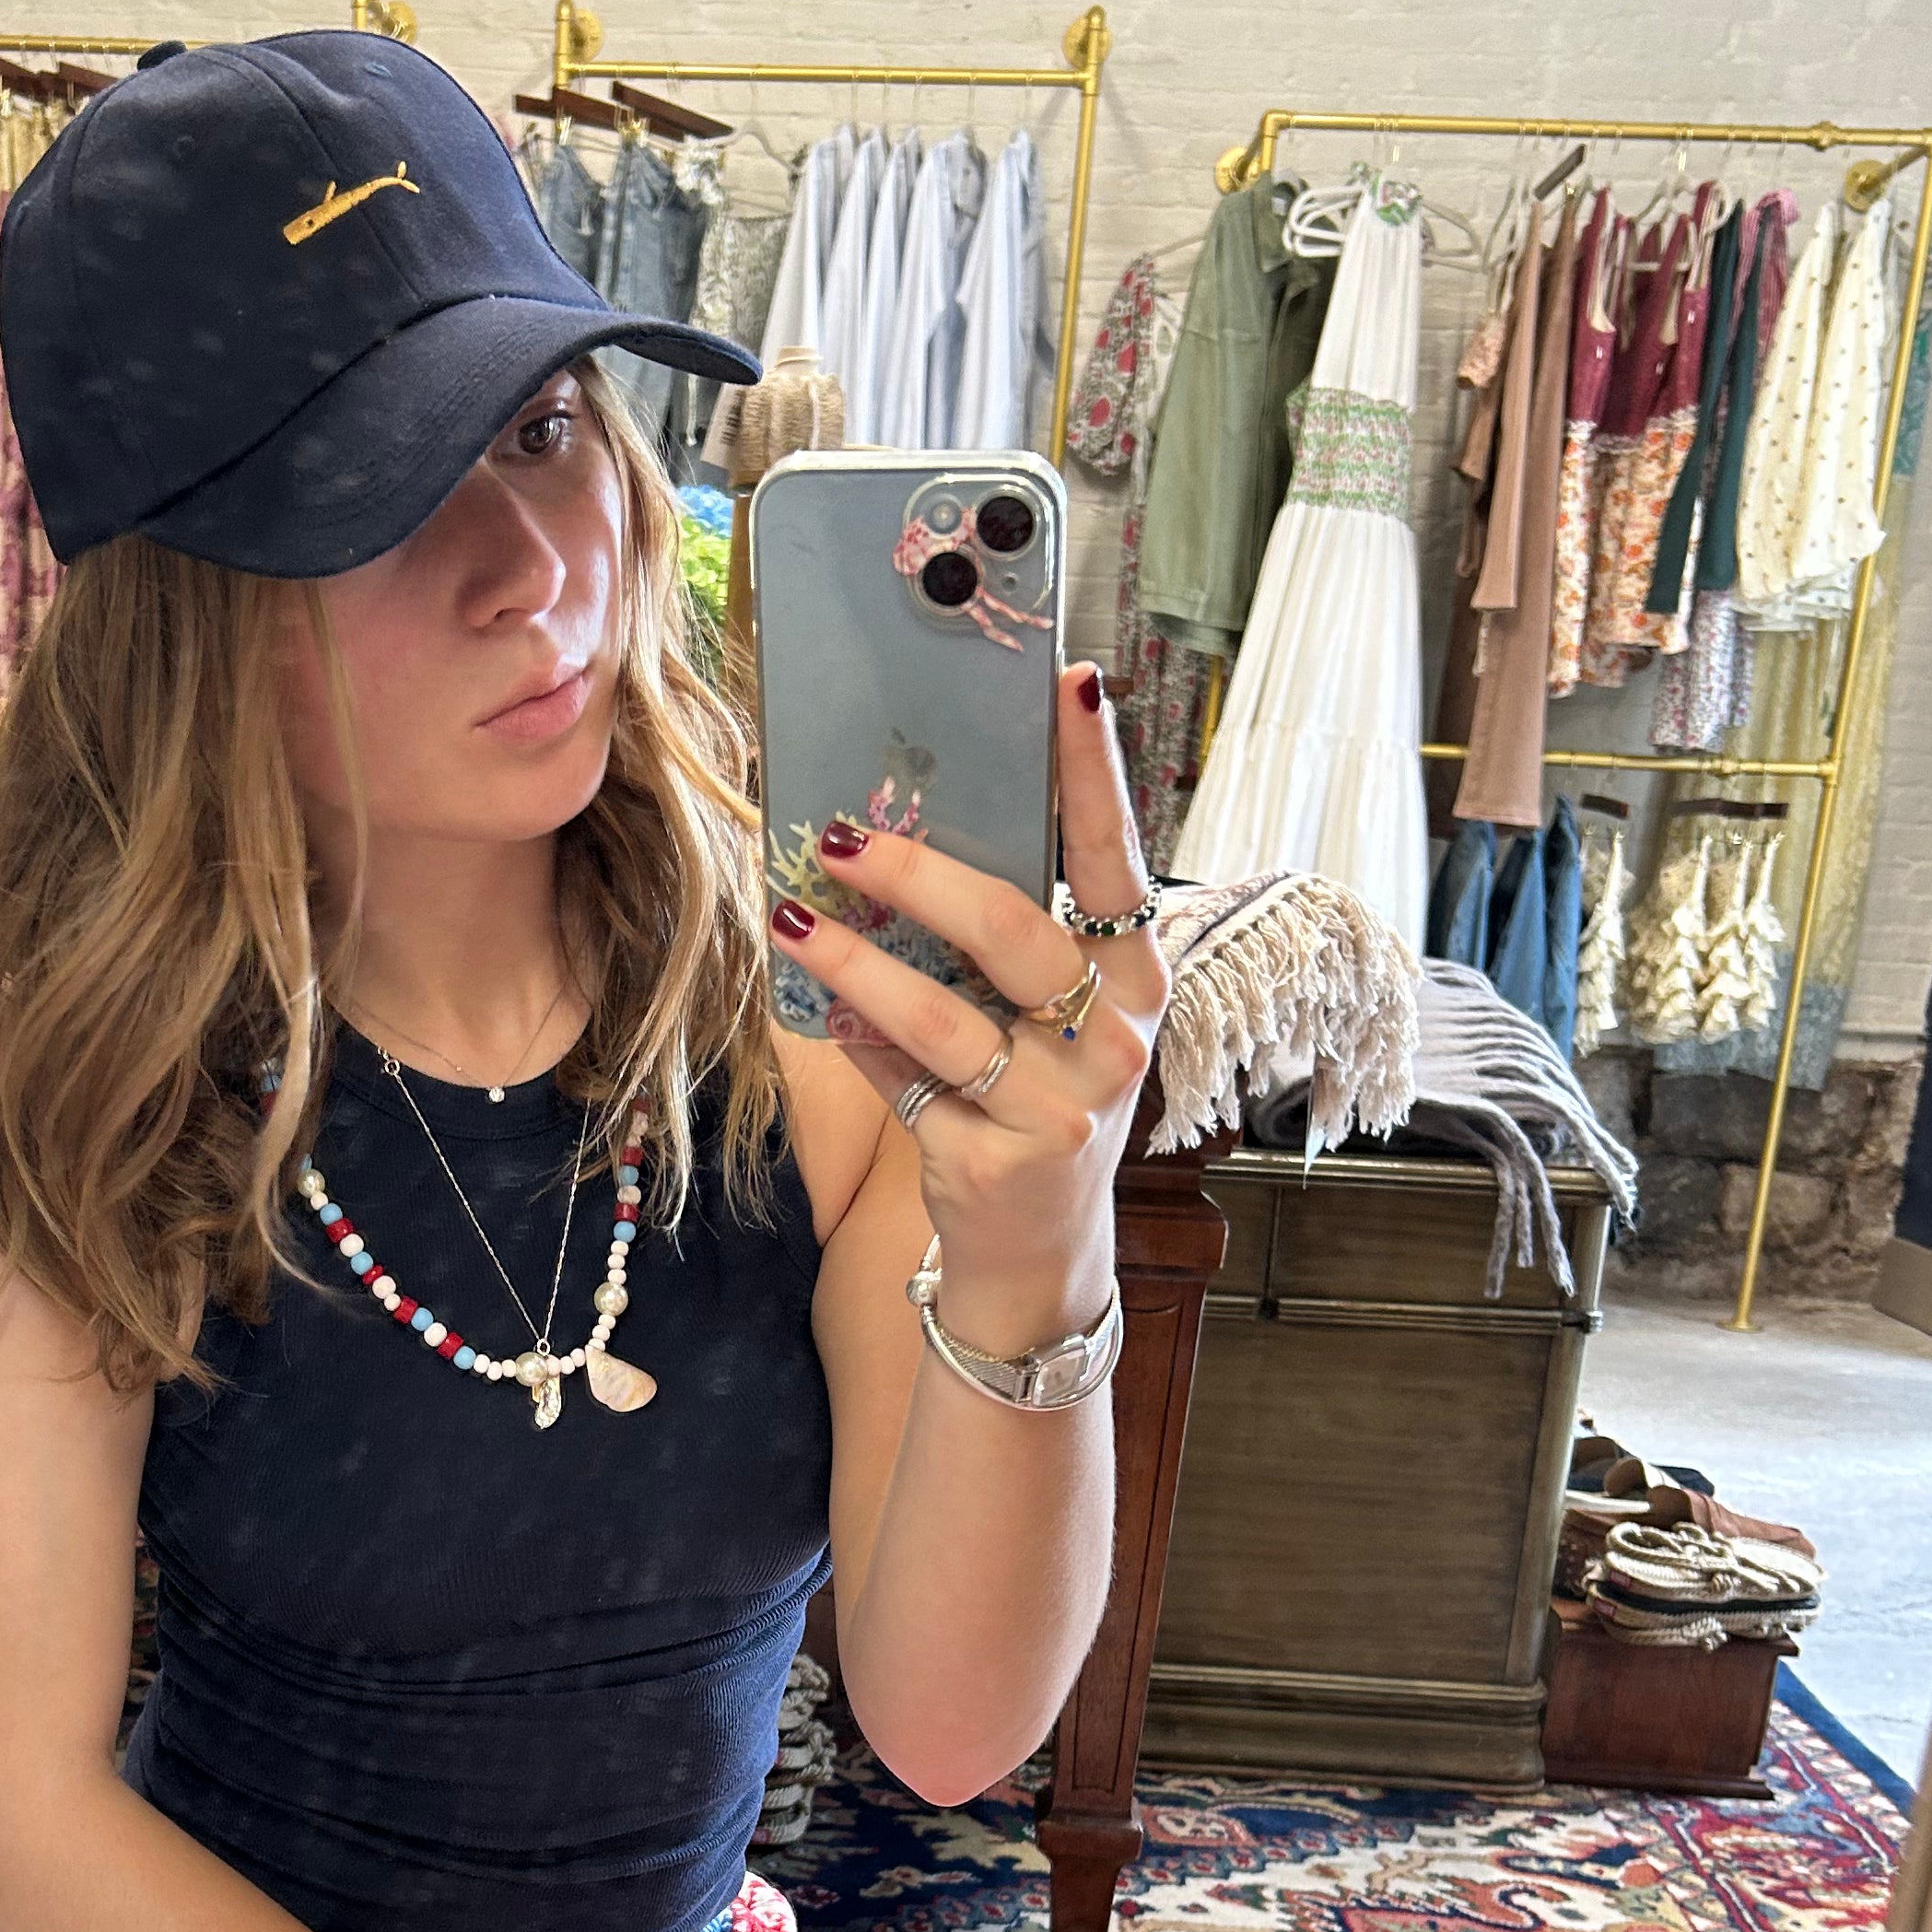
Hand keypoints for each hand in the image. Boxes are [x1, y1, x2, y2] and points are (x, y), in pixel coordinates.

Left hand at [770, 661, 1172, 1346]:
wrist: (1039, 1250)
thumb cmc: (1037, 1097)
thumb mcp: (1053, 1016)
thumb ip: (1009, 936)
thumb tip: (907, 825)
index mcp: (1138, 977)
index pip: (1116, 858)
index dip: (1094, 771)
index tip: (1069, 681)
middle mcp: (1115, 1037)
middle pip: (1011, 930)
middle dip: (918, 874)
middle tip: (841, 836)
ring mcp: (1060, 1106)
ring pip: (944, 1016)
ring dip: (856, 962)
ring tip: (793, 920)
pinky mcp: (997, 1162)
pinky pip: (908, 1084)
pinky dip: (862, 1044)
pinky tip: (827, 1012)